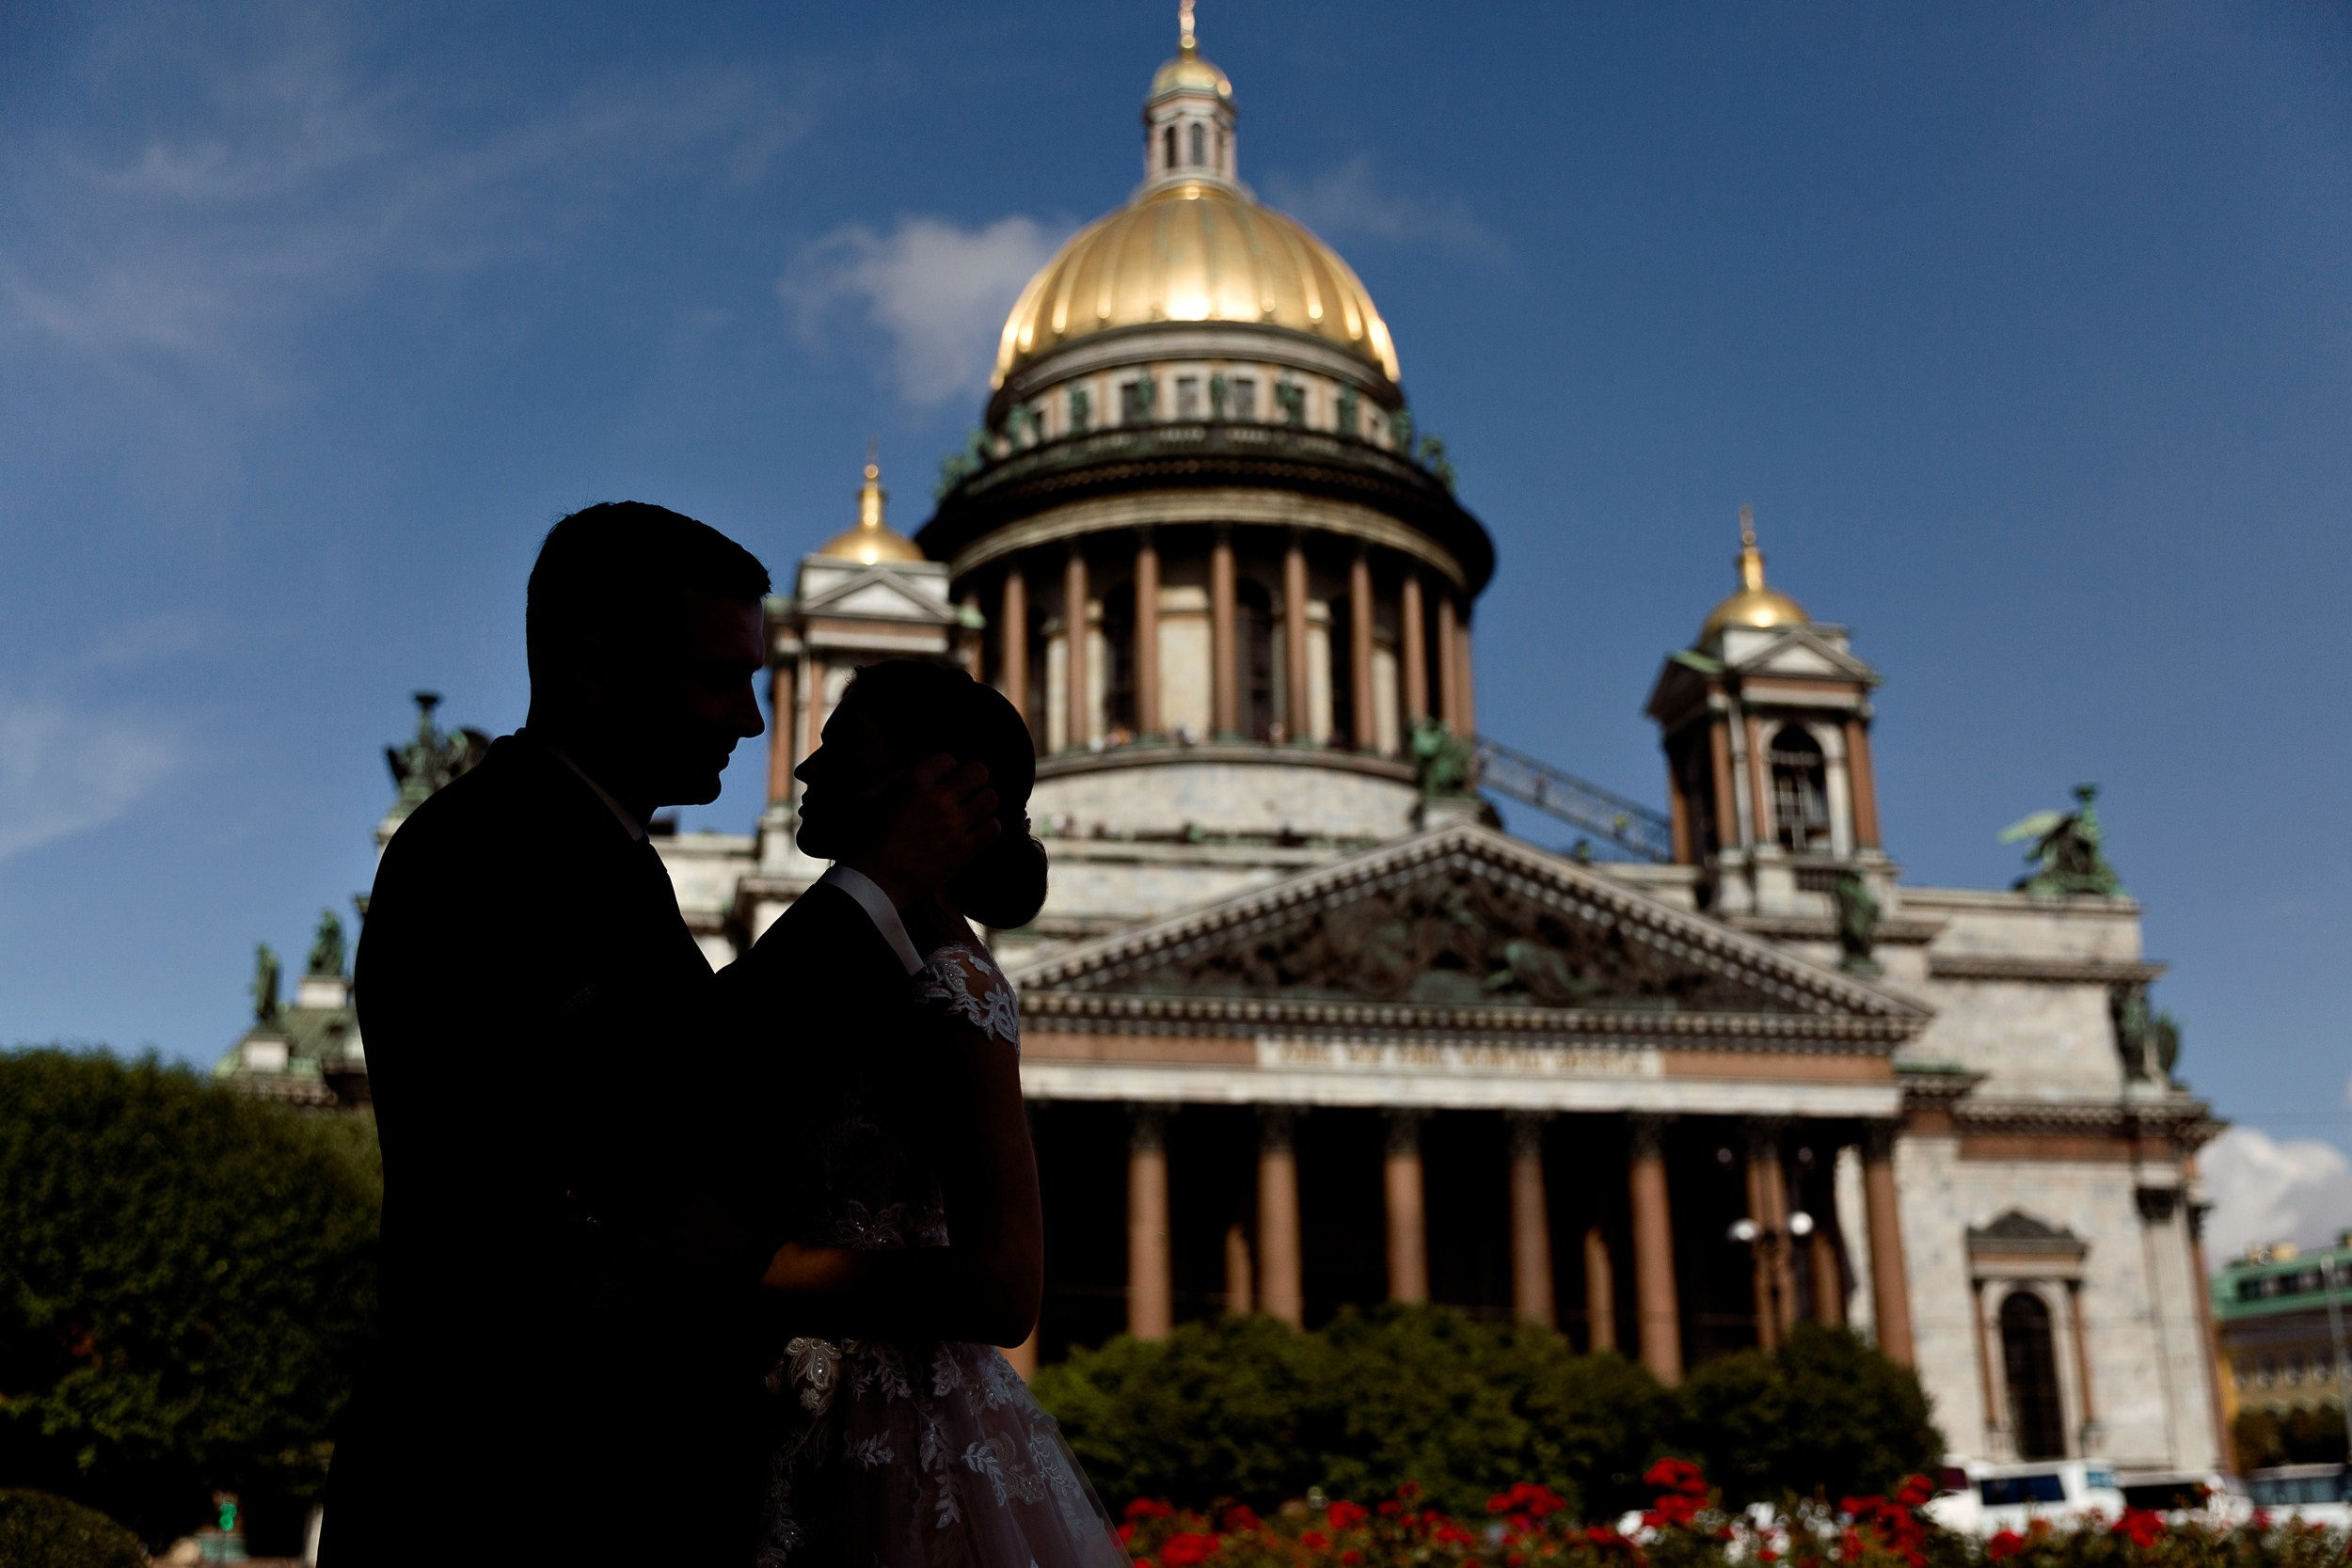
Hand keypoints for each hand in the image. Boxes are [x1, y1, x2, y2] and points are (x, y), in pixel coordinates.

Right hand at [852, 754, 998, 909]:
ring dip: (983, 802)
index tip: (944, 779)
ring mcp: (953, 826)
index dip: (946, 769)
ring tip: (974, 810)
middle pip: (978, 772)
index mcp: (914, 784)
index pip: (947, 760)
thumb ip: (896, 779)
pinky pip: (993, 828)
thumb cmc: (869, 839)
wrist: (876, 881)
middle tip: (967, 790)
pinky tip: (977, 830)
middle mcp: (938, 801)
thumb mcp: (872, 799)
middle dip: (974, 778)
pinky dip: (988, 827)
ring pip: (990, 798)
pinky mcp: (964, 850)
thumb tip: (921, 770)